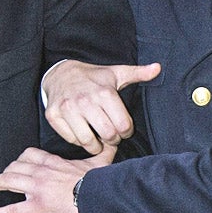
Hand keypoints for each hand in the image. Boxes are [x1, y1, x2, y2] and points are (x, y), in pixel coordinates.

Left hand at [0, 147, 109, 212]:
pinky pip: (11, 210)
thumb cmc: (99, 181)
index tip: (18, 165)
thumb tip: (113, 140)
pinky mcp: (36, 207)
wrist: (99, 198)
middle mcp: (40, 172)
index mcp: (52, 161)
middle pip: (13, 167)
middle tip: (1, 181)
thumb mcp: (101, 160)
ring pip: (8, 182)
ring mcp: (36, 189)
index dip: (20, 160)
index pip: (28, 154)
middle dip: (5, 173)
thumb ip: (104, 149)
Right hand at [43, 61, 159, 159]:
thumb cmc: (93, 77)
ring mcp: (67, 108)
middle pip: (107, 135)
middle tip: (111, 135)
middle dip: (112, 139)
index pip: (122, 126)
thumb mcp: (116, 73)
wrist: (60, 74)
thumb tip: (158, 68)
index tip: (123, 129)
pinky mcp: (53, 115)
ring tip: (98, 138)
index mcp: (104, 93)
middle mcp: (84, 100)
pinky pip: (71, 139)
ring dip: (96, 145)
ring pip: (87, 141)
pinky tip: (83, 133)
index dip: (126, 131)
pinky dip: (78, 141)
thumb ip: (138, 73)